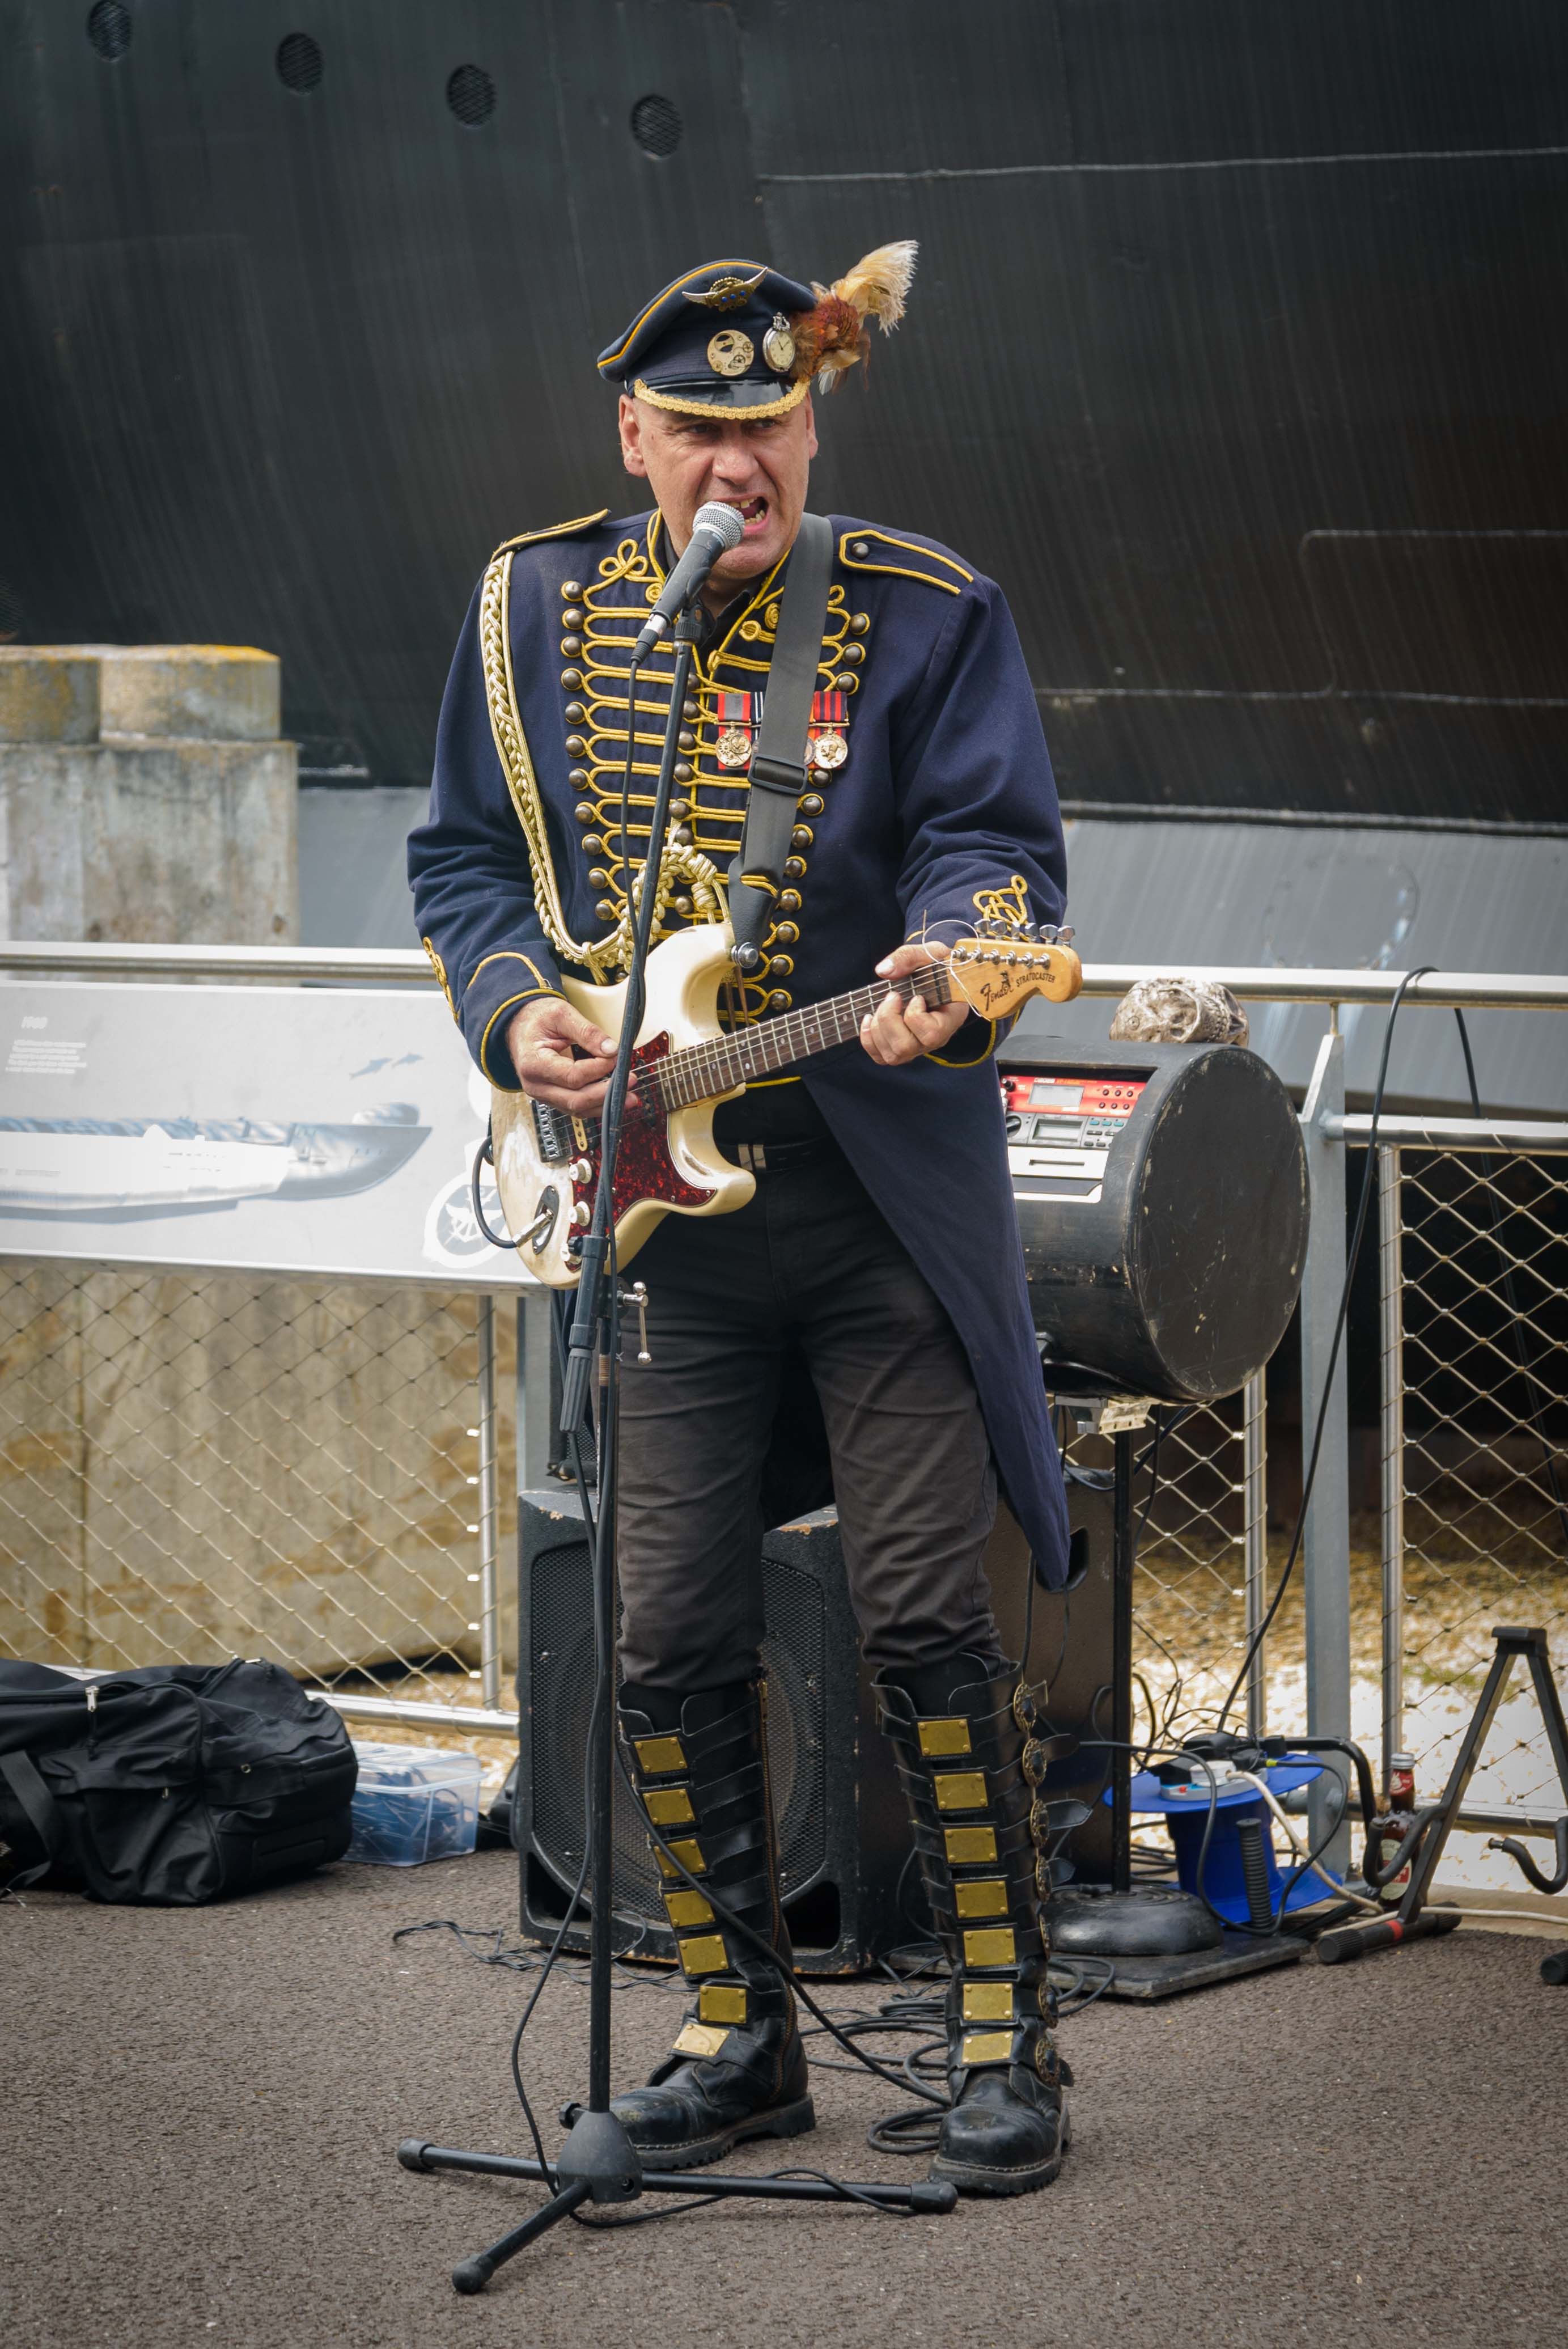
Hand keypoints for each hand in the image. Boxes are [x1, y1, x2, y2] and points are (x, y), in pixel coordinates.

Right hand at [507, 996, 632, 1116]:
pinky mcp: (552, 1097)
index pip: (573, 1076)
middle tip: (631, 1081)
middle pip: (575, 1100)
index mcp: (534, 1063)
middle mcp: (536, 1085)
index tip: (616, 1058)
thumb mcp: (561, 1014)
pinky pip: (576, 1106)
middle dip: (606, 1094)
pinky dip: (596, 1104)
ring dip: (605, 1105)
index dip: (598, 1069)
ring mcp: (543, 1094)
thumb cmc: (537, 1019)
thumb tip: (611, 1050)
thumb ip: (587, 1031)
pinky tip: (613, 1100)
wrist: (520, 1025)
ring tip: (630, 1097)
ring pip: (577, 1108)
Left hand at [858, 941, 967, 1066]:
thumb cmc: (937, 966)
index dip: (915, 1016)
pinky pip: (881, 1057)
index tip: (916, 996)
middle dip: (889, 1019)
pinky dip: (868, 1039)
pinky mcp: (902, 1049)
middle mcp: (936, 1040)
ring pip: (892, 1055)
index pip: (931, 1034)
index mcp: (950, 1020)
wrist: (937, 976)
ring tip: (882, 1005)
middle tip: (893, 996)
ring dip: (878, 1028)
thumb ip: (908, 957)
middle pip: (905, 1047)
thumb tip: (884, 971)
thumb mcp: (929, 953)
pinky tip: (869, 1019)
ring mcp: (918, 1047)